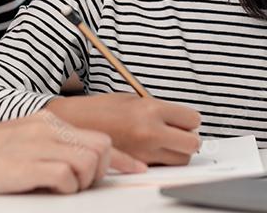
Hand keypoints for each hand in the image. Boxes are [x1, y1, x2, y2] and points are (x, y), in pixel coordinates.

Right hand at [0, 111, 145, 193]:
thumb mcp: (20, 141)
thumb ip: (49, 147)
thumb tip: (76, 166)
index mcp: (48, 121)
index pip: (97, 135)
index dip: (120, 157)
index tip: (135, 169)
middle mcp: (48, 128)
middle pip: (102, 146)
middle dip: (101, 171)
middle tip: (79, 185)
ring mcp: (38, 144)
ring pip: (89, 162)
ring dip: (80, 182)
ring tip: (56, 187)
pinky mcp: (27, 164)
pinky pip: (66, 177)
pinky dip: (63, 188)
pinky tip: (43, 188)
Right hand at [45, 93, 201, 165]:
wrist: (74, 124)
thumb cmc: (101, 108)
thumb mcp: (133, 99)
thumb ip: (158, 108)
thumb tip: (180, 119)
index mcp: (150, 110)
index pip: (192, 119)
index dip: (190, 120)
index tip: (184, 119)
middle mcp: (149, 132)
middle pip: (191, 144)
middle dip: (189, 138)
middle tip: (180, 133)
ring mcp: (143, 152)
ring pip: (180, 160)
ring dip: (178, 152)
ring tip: (165, 142)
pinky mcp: (136, 165)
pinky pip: (162, 167)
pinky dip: (162, 161)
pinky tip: (151, 150)